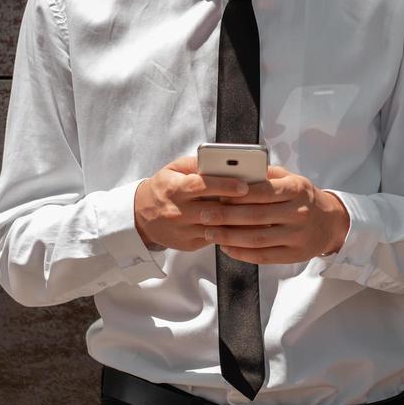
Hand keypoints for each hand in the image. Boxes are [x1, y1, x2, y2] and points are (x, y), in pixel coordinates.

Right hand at [133, 156, 250, 250]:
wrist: (140, 217)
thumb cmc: (164, 188)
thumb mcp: (173, 170)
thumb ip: (196, 164)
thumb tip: (222, 160)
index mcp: (174, 189)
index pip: (200, 186)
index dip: (223, 186)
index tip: (244, 184)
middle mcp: (178, 212)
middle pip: (212, 210)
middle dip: (237, 206)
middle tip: (261, 200)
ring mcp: (183, 231)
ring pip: (217, 228)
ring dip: (240, 222)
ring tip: (262, 213)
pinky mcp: (189, 244)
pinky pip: (215, 239)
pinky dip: (233, 233)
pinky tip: (249, 226)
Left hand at [196, 165, 350, 264]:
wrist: (331, 223)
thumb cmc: (303, 198)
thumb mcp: (293, 179)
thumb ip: (267, 175)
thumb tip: (237, 170)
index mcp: (296, 189)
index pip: (262, 191)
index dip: (237, 194)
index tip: (216, 195)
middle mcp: (299, 212)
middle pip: (256, 216)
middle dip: (226, 216)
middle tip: (204, 215)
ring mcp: (297, 235)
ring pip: (257, 238)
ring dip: (229, 237)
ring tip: (210, 233)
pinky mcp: (294, 254)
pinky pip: (264, 256)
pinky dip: (242, 253)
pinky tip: (227, 247)